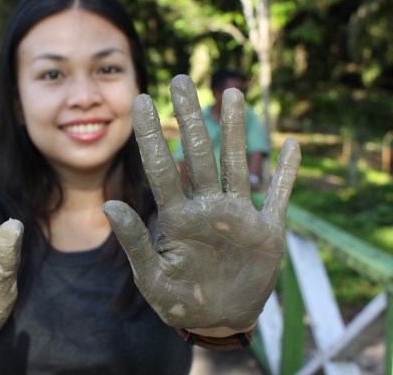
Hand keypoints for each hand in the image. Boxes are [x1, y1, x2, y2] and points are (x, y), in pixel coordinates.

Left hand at [103, 75, 299, 330]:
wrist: (216, 322)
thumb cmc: (180, 303)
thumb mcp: (152, 278)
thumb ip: (134, 242)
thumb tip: (110, 205)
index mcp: (178, 218)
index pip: (162, 168)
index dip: (150, 135)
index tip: (141, 99)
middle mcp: (208, 208)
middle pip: (198, 154)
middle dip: (189, 117)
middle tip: (180, 80)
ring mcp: (238, 217)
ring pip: (235, 164)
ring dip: (235, 130)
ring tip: (230, 93)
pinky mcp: (266, 232)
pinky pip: (278, 197)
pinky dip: (286, 174)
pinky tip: (290, 145)